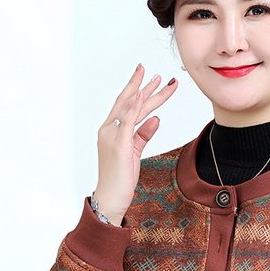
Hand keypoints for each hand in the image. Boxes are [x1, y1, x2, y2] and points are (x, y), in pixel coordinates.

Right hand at [94, 64, 178, 222]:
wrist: (111, 196)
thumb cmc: (120, 178)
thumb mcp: (134, 152)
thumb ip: (143, 135)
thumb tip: (156, 119)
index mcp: (111, 130)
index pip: (125, 105)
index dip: (137, 91)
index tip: (148, 79)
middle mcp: (109, 129)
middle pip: (128, 102)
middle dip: (143, 86)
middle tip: (156, 74)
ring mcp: (112, 135)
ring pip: (132, 108)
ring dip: (147, 93)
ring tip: (160, 80)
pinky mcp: (119, 144)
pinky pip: (128, 120)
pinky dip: (136, 106)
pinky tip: (143, 94)